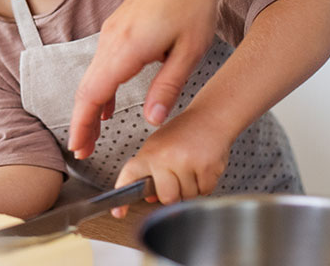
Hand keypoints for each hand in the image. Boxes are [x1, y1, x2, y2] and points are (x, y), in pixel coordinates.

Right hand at [69, 0, 222, 159]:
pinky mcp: (118, 27)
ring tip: (94, 135)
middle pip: (86, 88)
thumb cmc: (194, 1)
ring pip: (92, 76)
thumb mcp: (190, 50)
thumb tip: (151, 119)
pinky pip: (101, 63)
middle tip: (83, 151)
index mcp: (127, 47)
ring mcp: (112, 31)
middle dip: (82, 122)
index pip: (93, 94)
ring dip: (90, 106)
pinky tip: (108, 104)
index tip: (78, 148)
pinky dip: (100, 87)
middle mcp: (112, 38)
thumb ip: (168, 87)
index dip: (83, 124)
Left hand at [109, 105, 232, 217]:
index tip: (118, 212)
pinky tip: (202, 167)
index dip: (122, 198)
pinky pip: (205, 191)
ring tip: (191, 167)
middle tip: (178, 176)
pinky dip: (205, 184)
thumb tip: (149, 198)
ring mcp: (186, 162)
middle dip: (174, 193)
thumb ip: (151, 171)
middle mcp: (166, 157)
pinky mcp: (207, 168)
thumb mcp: (159, 146)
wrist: (210, 117)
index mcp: (150, 153)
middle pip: (167, 198)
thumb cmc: (184, 132)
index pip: (131, 176)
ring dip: (191, 188)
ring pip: (187, 196)